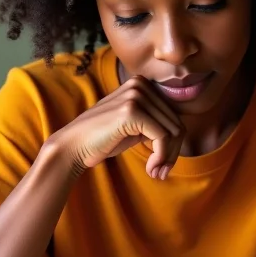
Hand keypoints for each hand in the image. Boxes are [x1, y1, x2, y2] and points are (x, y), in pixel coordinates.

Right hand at [48, 75, 184, 179]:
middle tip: (161, 173)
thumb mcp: (134, 126)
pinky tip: (150, 169)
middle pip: (177, 123)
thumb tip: (182, 134)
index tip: (163, 164)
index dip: (174, 143)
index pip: (174, 115)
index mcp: (142, 84)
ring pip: (173, 131)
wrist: (73, 146)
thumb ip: (155, 122)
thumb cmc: (102, 139)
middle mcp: (140, 84)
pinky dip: (161, 157)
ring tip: (157, 173)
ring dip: (168, 158)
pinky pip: (162, 137)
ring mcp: (135, 96)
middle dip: (173, 153)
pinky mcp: (132, 111)